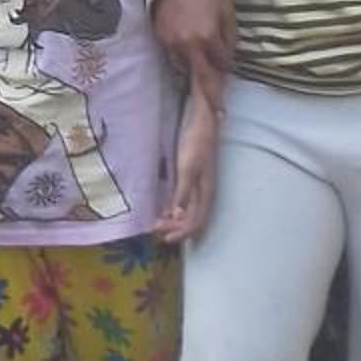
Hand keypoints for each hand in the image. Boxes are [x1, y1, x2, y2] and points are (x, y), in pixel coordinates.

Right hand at [152, 0, 233, 113]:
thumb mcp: (225, 12)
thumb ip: (228, 38)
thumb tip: (227, 59)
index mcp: (206, 38)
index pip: (219, 67)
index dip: (224, 73)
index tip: (225, 87)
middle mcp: (187, 45)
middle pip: (199, 76)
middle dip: (208, 90)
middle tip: (215, 110)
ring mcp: (170, 42)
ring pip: (184, 66)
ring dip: (193, 68)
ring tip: (197, 67)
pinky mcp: (159, 37)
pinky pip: (173, 54)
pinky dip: (181, 55)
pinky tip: (184, 47)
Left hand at [155, 98, 217, 242]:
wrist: (203, 122)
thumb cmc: (196, 143)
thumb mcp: (187, 168)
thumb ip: (183, 192)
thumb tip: (178, 217)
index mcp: (205, 192)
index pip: (196, 221)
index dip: (182, 232)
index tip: (165, 238)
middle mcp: (205, 192)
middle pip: (193, 219)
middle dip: (175, 228)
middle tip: (155, 230)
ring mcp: (200, 185)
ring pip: (189, 211)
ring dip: (175, 220)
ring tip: (158, 222)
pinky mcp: (194, 178)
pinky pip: (186, 201)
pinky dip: (176, 208)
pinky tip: (165, 208)